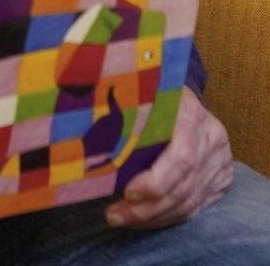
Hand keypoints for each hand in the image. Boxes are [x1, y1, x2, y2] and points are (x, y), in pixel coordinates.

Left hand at [105, 88, 232, 228]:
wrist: (185, 96)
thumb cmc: (153, 93)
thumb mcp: (142, 93)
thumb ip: (125, 110)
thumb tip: (90, 129)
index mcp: (190, 113)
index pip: (180, 158)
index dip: (155, 181)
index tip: (127, 192)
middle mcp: (211, 138)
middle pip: (183, 186)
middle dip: (147, 207)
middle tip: (115, 215)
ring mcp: (220, 160)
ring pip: (189, 202)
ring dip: (154, 217)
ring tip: (123, 218)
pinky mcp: (222, 177)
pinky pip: (196, 206)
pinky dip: (169, 216)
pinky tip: (145, 219)